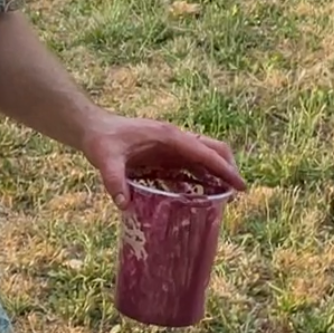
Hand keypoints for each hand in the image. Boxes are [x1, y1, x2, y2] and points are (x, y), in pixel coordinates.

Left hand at [80, 108, 245, 212]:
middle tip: (236, 193)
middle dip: (227, 168)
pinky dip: (200, 177)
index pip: (205, 153)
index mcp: (169, 137)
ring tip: (224, 198)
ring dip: (216, 174)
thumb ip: (114, 180)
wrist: (93, 129)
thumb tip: (123, 204)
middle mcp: (175, 138)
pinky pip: (189, 165)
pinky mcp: (164, 153)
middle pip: (213, 149)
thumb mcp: (105, 160)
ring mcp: (171, 145)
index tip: (240, 186)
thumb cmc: (101, 140)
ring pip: (203, 157)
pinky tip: (202, 195)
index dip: (224, 169)